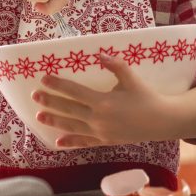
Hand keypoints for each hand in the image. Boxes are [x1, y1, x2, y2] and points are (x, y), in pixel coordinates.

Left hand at [32, 55, 173, 147]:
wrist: (160, 121)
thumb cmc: (146, 97)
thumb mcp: (132, 79)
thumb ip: (116, 66)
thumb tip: (100, 54)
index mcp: (103, 101)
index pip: (75, 92)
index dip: (58, 85)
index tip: (44, 79)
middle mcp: (98, 118)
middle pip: (69, 109)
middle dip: (50, 102)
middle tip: (35, 96)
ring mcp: (100, 132)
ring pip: (72, 126)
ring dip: (55, 121)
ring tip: (39, 116)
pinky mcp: (105, 141)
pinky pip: (84, 142)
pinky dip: (70, 142)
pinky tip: (58, 142)